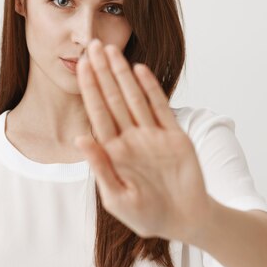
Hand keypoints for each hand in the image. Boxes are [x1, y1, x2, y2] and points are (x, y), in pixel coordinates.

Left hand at [74, 38, 212, 241]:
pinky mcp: (174, 135)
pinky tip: (139, 70)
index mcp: (113, 151)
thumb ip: (100, 167)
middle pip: (113, 98)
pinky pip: (159, 107)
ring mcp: (152, 134)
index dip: (90, 88)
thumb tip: (80, 138)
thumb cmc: (148, 215)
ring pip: (134, 97)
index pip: (97, 112)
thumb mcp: (117, 198)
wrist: (186, 221)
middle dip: (103, 71)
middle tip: (93, 45)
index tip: (82, 65)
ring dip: (123, 73)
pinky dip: (150, 88)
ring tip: (112, 50)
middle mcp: (130, 137)